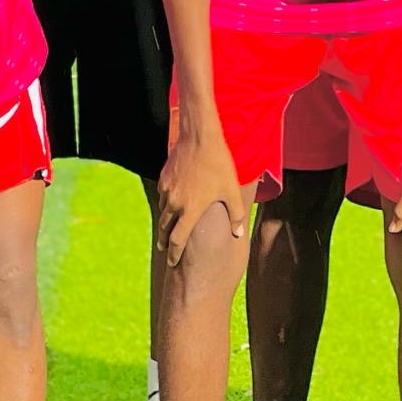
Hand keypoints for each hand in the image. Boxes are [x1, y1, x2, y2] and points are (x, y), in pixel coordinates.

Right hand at [156, 127, 245, 263]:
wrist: (200, 137)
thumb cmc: (218, 164)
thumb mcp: (231, 190)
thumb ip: (235, 215)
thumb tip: (238, 234)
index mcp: (191, 210)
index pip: (178, 240)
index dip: (174, 253)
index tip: (172, 263)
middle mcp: (175, 203)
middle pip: (165, 229)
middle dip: (165, 241)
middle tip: (165, 249)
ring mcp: (167, 190)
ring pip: (163, 212)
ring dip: (165, 222)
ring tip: (168, 228)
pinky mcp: (164, 178)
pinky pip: (163, 195)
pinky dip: (166, 203)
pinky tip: (172, 202)